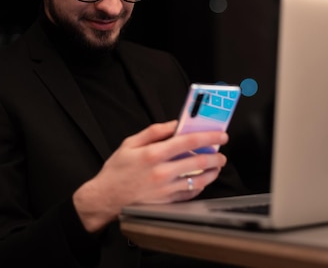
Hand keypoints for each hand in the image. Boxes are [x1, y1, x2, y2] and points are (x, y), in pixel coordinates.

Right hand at [73, 120, 228, 232]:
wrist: (105, 198)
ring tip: (217, 165)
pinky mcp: (167, 202)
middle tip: (221, 152)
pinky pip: (190, 193)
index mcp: (153, 154)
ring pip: (199, 180)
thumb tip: (174, 124)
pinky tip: (202, 179)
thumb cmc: (116, 171)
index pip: (188, 142)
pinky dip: (200, 186)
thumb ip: (154, 132)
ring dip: (213, 171)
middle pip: (199, 162)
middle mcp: (162, 172)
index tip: (221, 134)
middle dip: (216, 155)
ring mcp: (166, 189)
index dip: (208, 136)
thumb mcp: (130, 144)